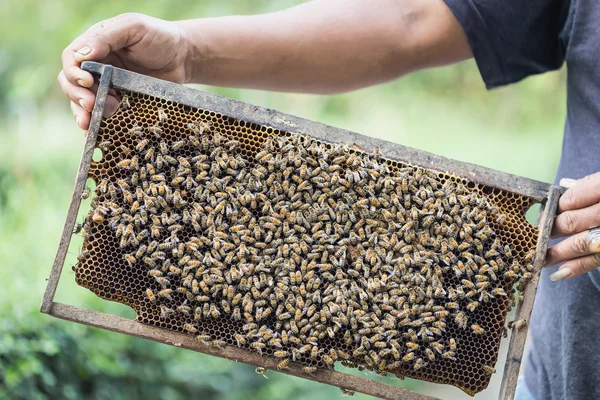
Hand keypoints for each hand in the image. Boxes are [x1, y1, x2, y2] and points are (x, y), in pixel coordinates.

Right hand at [58, 13, 189, 131]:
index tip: (87, 82)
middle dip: (77, 96)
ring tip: (90, 123)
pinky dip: (97, 126)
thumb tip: (81, 56)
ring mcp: (107, 87)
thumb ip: (106, 38)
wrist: (184, 58)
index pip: (71, 59)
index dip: (73, 72)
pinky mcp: (120, 103)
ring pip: (83, 103)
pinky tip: (95, 135)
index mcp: (95, 46)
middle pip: (71, 84)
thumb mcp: (133, 28)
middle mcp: (96, 67)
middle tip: (91, 105)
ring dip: (83, 114)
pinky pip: (103, 116)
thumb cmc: (160, 37)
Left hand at [545, 173, 599, 279]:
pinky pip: (596, 260)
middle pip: (572, 221)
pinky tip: (560, 273)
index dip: (555, 207)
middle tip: (538, 235)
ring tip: (541, 258)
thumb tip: (564, 186)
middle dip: (552, 230)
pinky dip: (577, 267)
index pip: (571, 199)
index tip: (546, 213)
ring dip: (556, 252)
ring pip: (580, 243)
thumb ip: (592, 185)